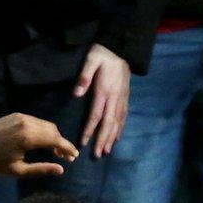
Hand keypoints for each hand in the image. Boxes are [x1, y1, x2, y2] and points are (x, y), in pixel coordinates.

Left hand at [0, 112, 78, 177]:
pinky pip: (36, 121)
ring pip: (46, 124)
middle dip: (61, 142)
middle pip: (53, 130)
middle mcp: (28, 123)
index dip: (68, 148)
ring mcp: (22, 117)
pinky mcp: (17, 115)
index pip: (56, 140)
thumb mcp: (18, 170)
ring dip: (53, 136)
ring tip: (54, 150)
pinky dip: (43, 130)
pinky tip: (41, 141)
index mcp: (29, 137)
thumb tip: (61, 170)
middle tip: (64, 157)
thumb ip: (41, 169)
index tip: (74, 156)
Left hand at [74, 42, 129, 156]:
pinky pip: (123, 116)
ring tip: (107, 151)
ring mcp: (122, 98)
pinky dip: (120, 129)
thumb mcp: (91, 61)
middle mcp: (115, 98)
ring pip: (118, 122)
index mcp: (104, 91)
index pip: (96, 115)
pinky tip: (117, 137)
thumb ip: (84, 76)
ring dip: (112, 138)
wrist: (121, 48)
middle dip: (103, 140)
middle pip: (109, 123)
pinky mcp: (125, 97)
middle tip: (98, 154)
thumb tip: (76, 93)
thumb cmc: (102, 54)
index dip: (90, 130)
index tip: (83, 143)